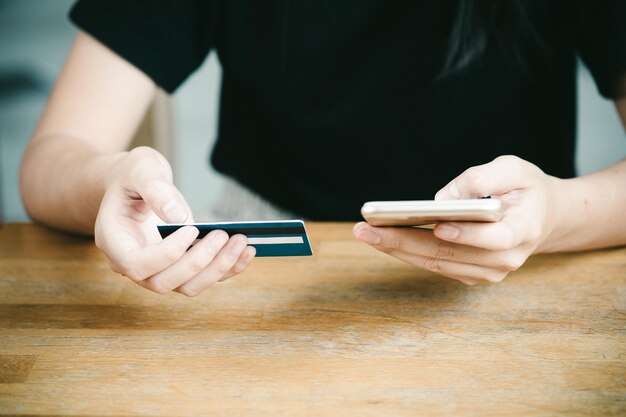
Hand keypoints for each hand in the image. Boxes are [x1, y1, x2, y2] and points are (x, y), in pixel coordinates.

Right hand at [95, 147, 255, 295]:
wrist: (131, 184)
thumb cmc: (131, 176)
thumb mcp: (140, 169)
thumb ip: (155, 189)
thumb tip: (177, 216)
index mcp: (115, 241)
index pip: (136, 264)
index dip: (167, 253)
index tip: (191, 229)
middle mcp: (134, 263)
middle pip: (164, 282)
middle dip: (199, 262)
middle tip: (224, 235)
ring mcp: (157, 268)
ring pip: (187, 286)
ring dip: (218, 269)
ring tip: (242, 243)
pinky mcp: (179, 267)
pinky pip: (203, 278)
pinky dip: (227, 268)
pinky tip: (246, 252)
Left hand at [353, 155, 559, 284]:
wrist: (541, 215)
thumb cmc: (524, 188)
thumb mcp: (513, 169)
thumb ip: (483, 178)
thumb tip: (443, 198)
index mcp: (524, 230)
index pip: (494, 238)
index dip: (466, 234)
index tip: (438, 225)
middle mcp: (506, 258)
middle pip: (451, 254)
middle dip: (405, 242)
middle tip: (368, 230)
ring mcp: (488, 271)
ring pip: (437, 263)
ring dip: (398, 249)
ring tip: (366, 233)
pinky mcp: (471, 274)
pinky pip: (435, 265)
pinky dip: (408, 252)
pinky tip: (382, 238)